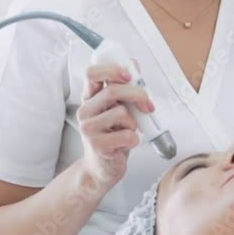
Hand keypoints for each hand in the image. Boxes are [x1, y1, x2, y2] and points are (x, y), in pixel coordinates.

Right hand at [78, 60, 153, 188]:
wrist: (102, 168)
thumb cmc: (113, 136)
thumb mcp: (119, 109)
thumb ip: (124, 90)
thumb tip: (135, 66)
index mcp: (90, 98)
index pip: (92, 73)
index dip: (112, 70)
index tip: (130, 75)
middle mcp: (85, 110)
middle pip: (112, 90)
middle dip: (138, 94)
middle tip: (148, 106)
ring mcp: (88, 128)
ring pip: (122, 113)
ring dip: (134, 123)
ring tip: (127, 132)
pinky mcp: (96, 145)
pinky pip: (127, 135)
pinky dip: (134, 140)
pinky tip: (126, 145)